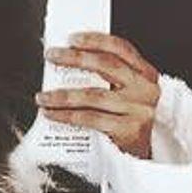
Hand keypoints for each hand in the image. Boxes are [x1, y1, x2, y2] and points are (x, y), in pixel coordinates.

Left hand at [37, 31, 160, 159]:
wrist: (148, 153)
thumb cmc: (131, 119)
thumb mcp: (129, 93)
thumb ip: (109, 78)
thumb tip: (70, 62)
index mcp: (145, 74)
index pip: (121, 49)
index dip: (96, 40)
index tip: (72, 39)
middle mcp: (144, 89)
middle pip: (106, 66)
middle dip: (75, 58)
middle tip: (52, 56)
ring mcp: (137, 110)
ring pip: (93, 95)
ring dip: (63, 94)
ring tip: (43, 96)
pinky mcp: (127, 130)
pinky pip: (90, 118)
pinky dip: (67, 115)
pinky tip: (52, 113)